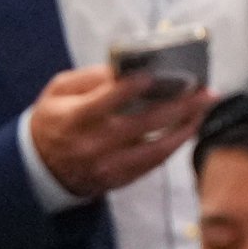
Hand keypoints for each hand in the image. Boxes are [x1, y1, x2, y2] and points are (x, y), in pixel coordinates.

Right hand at [23, 64, 207, 199]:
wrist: (42, 167)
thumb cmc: (54, 119)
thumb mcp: (59, 91)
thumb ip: (90, 78)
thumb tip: (127, 69)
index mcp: (75, 118)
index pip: (107, 101)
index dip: (133, 87)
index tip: (158, 73)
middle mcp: (94, 144)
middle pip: (144, 123)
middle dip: (180, 105)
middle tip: (205, 91)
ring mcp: (109, 165)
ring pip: (157, 148)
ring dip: (185, 128)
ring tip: (203, 109)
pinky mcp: (120, 179)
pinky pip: (155, 163)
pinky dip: (174, 145)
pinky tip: (186, 128)